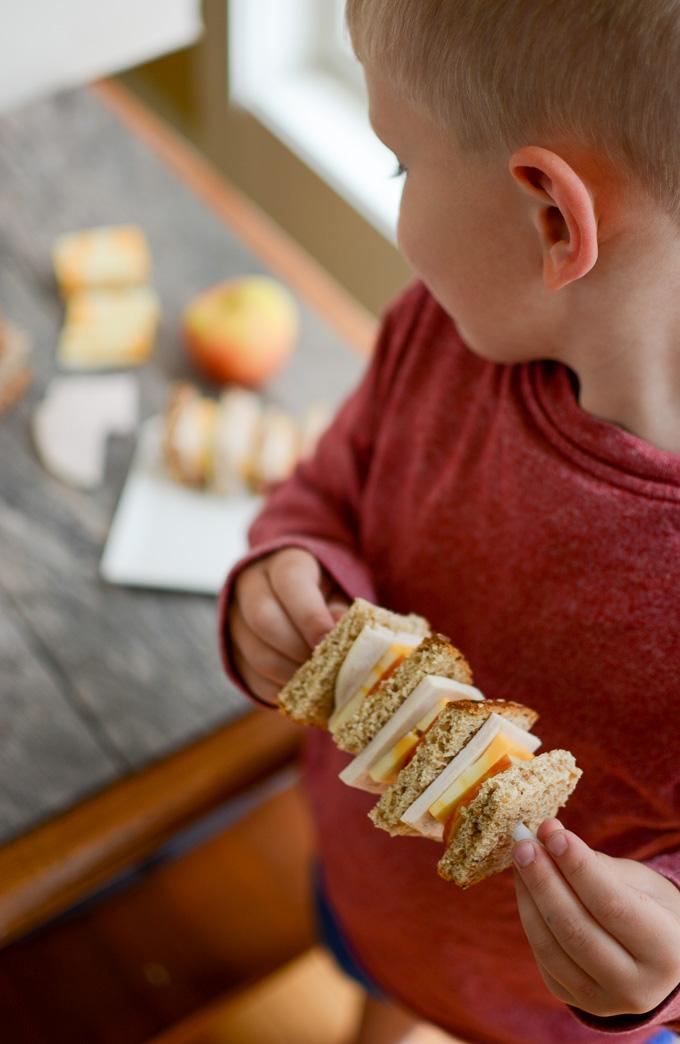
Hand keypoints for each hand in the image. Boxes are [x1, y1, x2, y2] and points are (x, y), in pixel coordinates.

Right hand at [229, 547, 349, 703]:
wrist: (289, 595)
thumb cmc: (323, 594)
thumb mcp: (337, 591)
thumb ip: (341, 609)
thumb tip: (341, 629)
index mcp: (282, 563)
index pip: (290, 581)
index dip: (310, 615)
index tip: (330, 640)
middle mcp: (250, 587)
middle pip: (264, 619)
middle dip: (299, 649)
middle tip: (326, 666)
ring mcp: (235, 620)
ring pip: (256, 654)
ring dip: (291, 675)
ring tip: (318, 682)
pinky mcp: (232, 651)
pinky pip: (251, 678)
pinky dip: (279, 691)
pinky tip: (302, 692)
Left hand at [513, 819, 679, 1017]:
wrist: (656, 960)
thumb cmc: (650, 909)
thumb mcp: (639, 882)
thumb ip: (592, 861)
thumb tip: (545, 832)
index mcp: (666, 951)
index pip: (611, 905)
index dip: (578, 867)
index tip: (554, 833)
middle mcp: (637, 986)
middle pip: (576, 929)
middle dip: (544, 880)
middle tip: (525, 843)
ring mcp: (604, 1001)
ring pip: (552, 947)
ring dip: (529, 896)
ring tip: (521, 857)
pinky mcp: (576, 1000)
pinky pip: (543, 957)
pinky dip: (529, 916)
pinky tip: (525, 886)